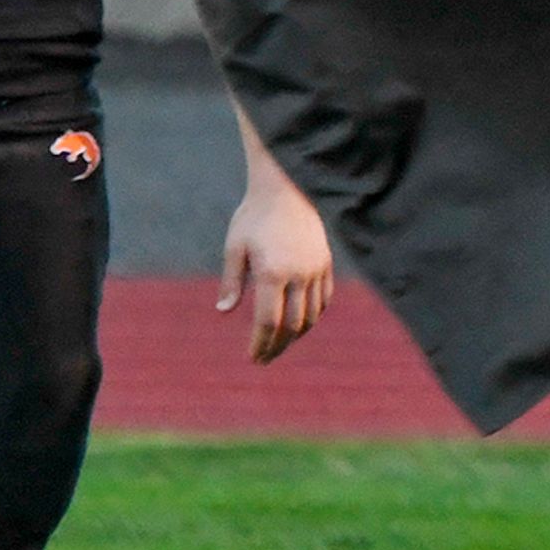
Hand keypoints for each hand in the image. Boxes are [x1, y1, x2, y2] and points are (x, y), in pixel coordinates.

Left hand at [219, 179, 334, 365]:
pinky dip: (313, 316)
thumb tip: (224, 311)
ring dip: (296, 334)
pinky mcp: (326, 264)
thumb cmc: (254, 217)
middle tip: (264, 359)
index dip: (261, 343)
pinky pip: (323, 299)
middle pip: (292, 324)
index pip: (269, 320)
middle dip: (278, 345)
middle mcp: (299, 275)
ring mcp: (316, 270)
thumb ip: (232, 281)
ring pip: (311, 315)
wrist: (287, 191)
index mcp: (273, 272)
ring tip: (280, 344)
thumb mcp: (235, 247)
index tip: (253, 358)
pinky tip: (300, 323)